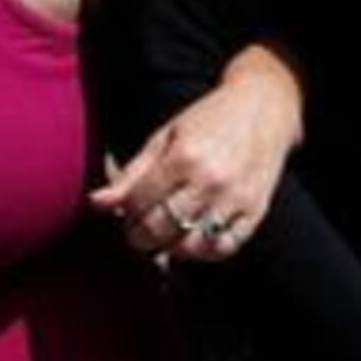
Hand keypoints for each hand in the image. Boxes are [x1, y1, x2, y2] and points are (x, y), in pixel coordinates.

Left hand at [93, 53, 299, 262]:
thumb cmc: (209, 119)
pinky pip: (224, 248)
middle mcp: (211, 180)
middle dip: (139, 235)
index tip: (127, 211)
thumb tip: (96, 203)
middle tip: (138, 229)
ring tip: (163, 236)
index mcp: (184, 156)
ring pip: (189, 245)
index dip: (125, 212)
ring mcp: (235, 199)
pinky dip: (203, 252)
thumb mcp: (166, 136)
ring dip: (168, 248)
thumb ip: (132, 172)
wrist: (264, 108)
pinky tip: (192, 240)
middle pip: (160, 229)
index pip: (139, 204)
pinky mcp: (255, 211)